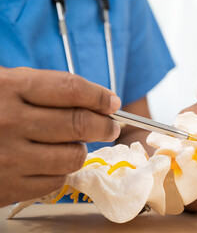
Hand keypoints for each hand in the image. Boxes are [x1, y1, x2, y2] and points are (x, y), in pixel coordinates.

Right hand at [0, 67, 120, 206]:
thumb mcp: (7, 85)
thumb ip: (48, 90)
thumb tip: (100, 102)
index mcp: (9, 88)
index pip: (71, 89)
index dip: (99, 97)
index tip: (112, 103)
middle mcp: (9, 121)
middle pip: (79, 124)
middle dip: (105, 126)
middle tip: (111, 128)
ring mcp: (8, 157)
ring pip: (74, 156)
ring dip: (81, 150)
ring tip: (71, 144)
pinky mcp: (8, 186)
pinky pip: (57, 180)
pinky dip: (62, 170)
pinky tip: (50, 162)